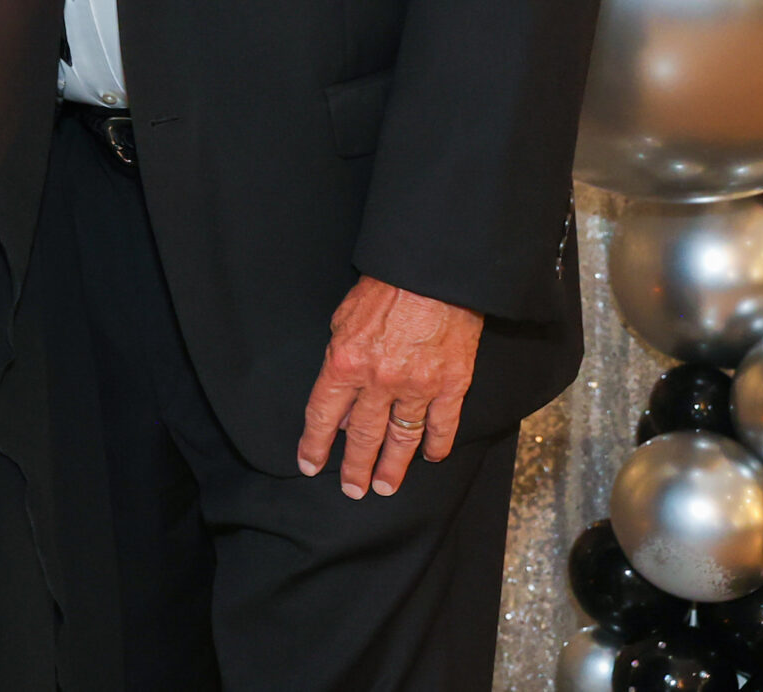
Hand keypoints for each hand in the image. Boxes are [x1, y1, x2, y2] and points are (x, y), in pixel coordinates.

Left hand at [296, 275, 483, 498]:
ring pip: (402, 438)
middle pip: (364, 435)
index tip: (310, 465)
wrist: (432, 272)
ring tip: (386, 487)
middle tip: (353, 490)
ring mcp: (418, 386)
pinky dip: (437, 444)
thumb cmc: (384, 289)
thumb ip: (339, 362)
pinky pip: (443, 424)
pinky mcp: (452, 384)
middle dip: (355, 467)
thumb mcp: (342, 320)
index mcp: (345, 362)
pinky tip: (432, 457)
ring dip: (394, 466)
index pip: (323, 414)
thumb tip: (343, 405)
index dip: (315, 444)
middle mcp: (379, 380)